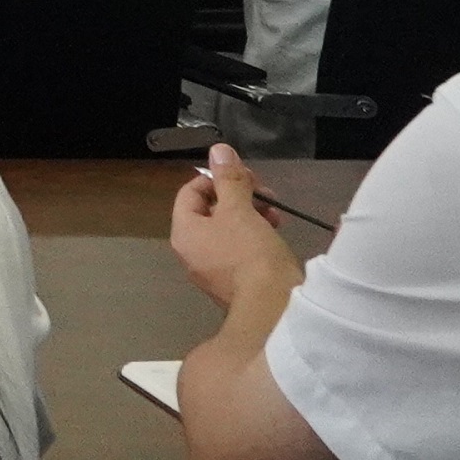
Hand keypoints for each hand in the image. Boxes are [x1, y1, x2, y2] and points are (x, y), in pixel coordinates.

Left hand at [169, 144, 298, 312]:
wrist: (273, 308)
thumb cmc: (250, 253)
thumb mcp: (239, 210)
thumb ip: (228, 179)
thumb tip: (218, 150)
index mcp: (184, 233)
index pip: (190, 193)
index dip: (215, 179)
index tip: (242, 176)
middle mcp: (192, 253)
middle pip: (210, 212)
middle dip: (238, 196)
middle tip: (264, 191)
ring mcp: (212, 271)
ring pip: (228, 231)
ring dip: (250, 214)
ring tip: (275, 212)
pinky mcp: (235, 283)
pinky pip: (239, 251)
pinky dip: (255, 237)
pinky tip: (275, 233)